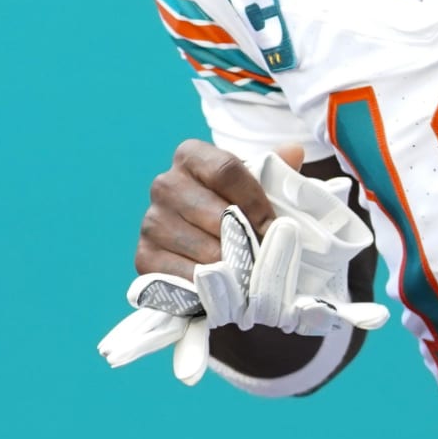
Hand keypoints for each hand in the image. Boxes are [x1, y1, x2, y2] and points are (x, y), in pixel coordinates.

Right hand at [134, 140, 304, 280]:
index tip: (274, 227)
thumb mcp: (255, 183)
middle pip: (215, 212)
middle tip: (268, 257)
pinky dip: (208, 286)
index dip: (255, 200)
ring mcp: (152, 221)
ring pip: (202, 247)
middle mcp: (165, 184)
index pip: (226, 170)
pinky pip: (181, 275)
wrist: (206, 238)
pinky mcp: (144, 256)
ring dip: (232, 265)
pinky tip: (226, 287)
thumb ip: (274, 168)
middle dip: (246, 238)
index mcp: (191, 156)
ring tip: (252, 274)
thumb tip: (293, 151)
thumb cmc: (236, 204)